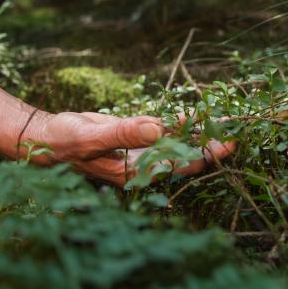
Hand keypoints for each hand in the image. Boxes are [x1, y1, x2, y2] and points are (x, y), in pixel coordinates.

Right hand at [25, 112, 234, 186]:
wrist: (49, 138)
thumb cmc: (65, 142)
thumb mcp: (90, 137)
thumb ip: (123, 134)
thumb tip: (158, 128)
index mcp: (134, 172)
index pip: (179, 167)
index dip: (205, 155)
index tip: (228, 141)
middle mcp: (142, 166)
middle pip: (185, 158)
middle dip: (211, 145)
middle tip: (238, 130)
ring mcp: (140, 153)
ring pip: (177, 145)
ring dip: (199, 134)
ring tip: (225, 121)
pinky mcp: (136, 140)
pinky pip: (164, 132)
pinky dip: (180, 125)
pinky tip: (197, 116)